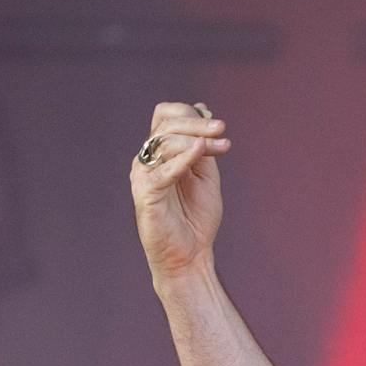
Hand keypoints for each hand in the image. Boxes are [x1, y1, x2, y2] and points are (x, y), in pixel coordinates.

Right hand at [132, 98, 231, 279]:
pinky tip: (199, 151)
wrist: (190, 256)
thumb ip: (204, 146)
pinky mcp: (145, 195)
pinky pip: (162, 172)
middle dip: (196, 124)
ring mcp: (143, 177)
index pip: (166, 116)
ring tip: (221, 147)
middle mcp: (147, 161)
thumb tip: (203, 108)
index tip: (221, 130)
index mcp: (159, 153)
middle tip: (222, 129)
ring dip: (196, 140)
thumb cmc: (196, 218)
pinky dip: (182, 159)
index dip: (191, 115)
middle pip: (165, 125)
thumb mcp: (205, 174)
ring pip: (163, 143)